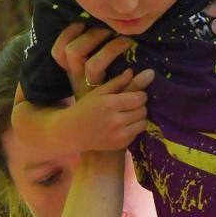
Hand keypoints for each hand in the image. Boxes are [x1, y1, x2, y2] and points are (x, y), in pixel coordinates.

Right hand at [52, 23, 152, 150]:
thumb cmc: (85, 108)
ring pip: (143, 123)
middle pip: (143, 110)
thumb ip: (117, 82)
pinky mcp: (120, 145)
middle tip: (130, 105)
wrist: (72, 132)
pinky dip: (133, 128)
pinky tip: (123, 125)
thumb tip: (132, 71)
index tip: (135, 94)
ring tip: (128, 115)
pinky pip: (137, 134)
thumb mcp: (98, 92)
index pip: (139, 98)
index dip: (141, 95)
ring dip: (139, 118)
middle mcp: (116, 120)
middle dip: (140, 106)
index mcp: (110, 104)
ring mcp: (119, 135)